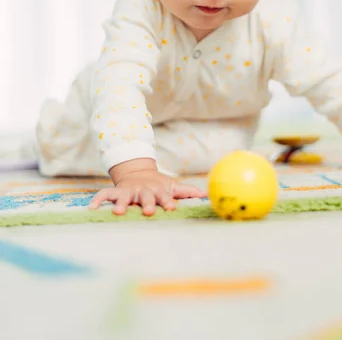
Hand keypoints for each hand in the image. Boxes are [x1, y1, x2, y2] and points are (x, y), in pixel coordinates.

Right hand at [89, 169, 206, 215]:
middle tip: (148, 211)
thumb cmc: (158, 185)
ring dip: (122, 203)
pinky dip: (98, 200)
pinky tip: (92, 208)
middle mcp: (143, 191)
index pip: (164, 196)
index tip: (172, 207)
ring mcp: (129, 191)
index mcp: (158, 191)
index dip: (168, 201)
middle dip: (147, 203)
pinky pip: (105, 194)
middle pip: (145, 196)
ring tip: (118, 212)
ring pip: (124, 196)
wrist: (138, 172)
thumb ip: (187, 191)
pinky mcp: (116, 191)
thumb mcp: (172, 186)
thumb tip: (205, 195)